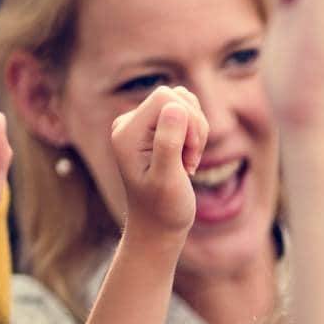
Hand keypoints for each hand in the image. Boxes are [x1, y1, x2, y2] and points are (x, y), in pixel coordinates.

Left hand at [109, 84, 205, 237]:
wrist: (156, 226)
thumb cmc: (163, 209)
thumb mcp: (167, 180)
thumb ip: (168, 143)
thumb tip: (174, 107)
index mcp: (126, 133)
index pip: (166, 98)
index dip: (188, 121)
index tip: (189, 155)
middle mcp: (129, 123)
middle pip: (176, 97)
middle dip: (194, 127)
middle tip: (189, 160)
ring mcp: (140, 123)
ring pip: (183, 102)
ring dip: (197, 130)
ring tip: (188, 160)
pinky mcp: (153, 127)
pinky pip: (184, 111)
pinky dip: (195, 132)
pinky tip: (187, 156)